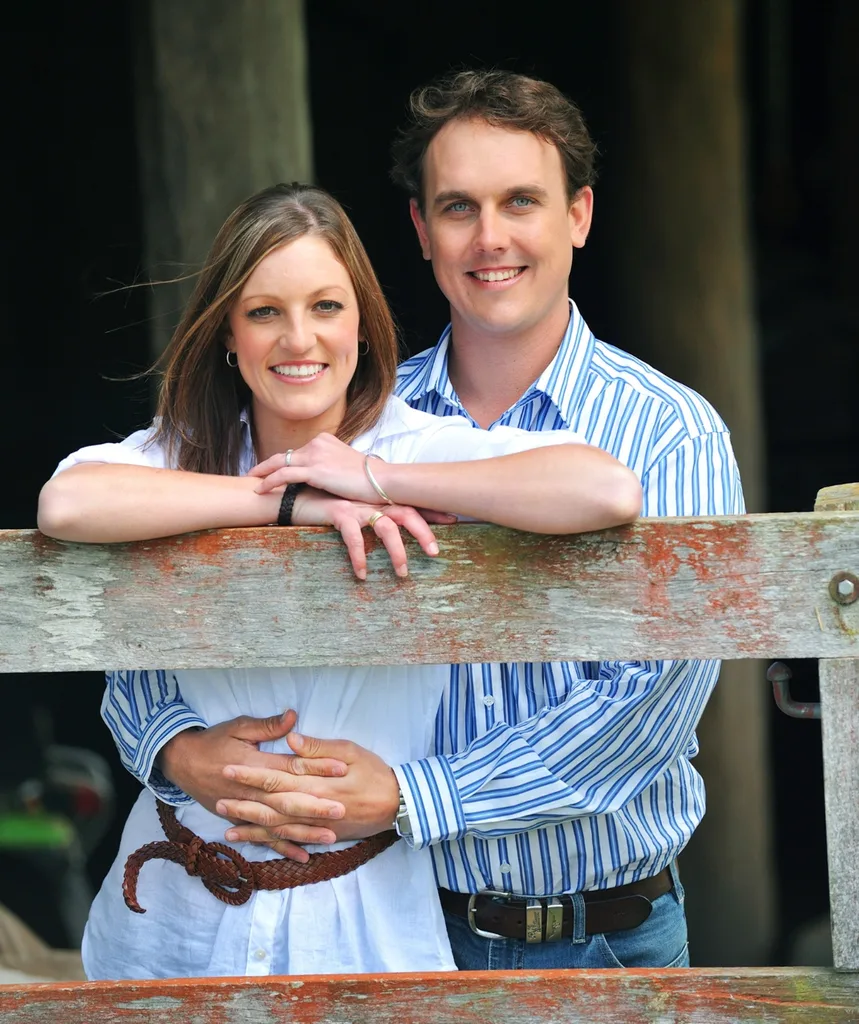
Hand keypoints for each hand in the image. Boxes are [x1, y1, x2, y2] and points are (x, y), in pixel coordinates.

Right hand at [157, 711, 348, 860]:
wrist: (183, 762)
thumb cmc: (213, 741)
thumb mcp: (239, 726)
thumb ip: (267, 726)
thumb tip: (292, 717)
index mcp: (256, 766)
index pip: (291, 767)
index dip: (316, 767)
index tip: (341, 768)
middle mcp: (253, 792)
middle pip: (288, 800)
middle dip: (315, 806)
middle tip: (341, 809)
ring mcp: (247, 809)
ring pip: (279, 824)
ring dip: (304, 831)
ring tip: (331, 837)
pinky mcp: (242, 820)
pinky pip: (265, 838)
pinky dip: (283, 847)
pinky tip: (303, 857)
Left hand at [216, 730, 399, 849]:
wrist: (399, 804)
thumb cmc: (376, 773)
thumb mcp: (350, 751)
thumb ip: (319, 749)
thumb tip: (292, 741)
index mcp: (316, 784)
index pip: (276, 778)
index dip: (250, 775)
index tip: (228, 769)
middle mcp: (312, 808)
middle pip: (270, 806)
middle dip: (243, 803)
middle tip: (217, 800)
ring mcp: (317, 826)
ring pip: (278, 828)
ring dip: (252, 828)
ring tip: (227, 827)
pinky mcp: (323, 836)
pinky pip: (294, 842)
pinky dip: (274, 845)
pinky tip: (258, 845)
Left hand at [250, 434, 391, 504]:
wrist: (382, 480)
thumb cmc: (370, 479)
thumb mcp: (347, 467)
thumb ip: (331, 468)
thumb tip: (325, 479)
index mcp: (325, 441)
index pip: (297, 453)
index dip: (282, 463)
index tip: (270, 471)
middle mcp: (317, 444)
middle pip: (284, 455)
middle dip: (265, 465)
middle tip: (252, 474)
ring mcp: (315, 455)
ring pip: (279, 463)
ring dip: (262, 473)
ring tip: (251, 483)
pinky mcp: (314, 470)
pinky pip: (284, 475)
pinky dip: (269, 481)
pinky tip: (260, 490)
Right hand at [292, 486, 450, 578]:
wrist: (292, 494)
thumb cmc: (325, 503)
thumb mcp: (353, 507)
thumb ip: (372, 512)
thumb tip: (390, 524)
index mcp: (378, 496)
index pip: (411, 502)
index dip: (431, 511)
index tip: (453, 519)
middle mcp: (371, 499)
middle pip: (406, 512)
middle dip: (424, 532)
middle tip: (436, 552)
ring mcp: (356, 504)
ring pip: (385, 528)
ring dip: (397, 552)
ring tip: (402, 573)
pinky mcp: (338, 512)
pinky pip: (353, 538)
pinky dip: (359, 557)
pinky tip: (362, 574)